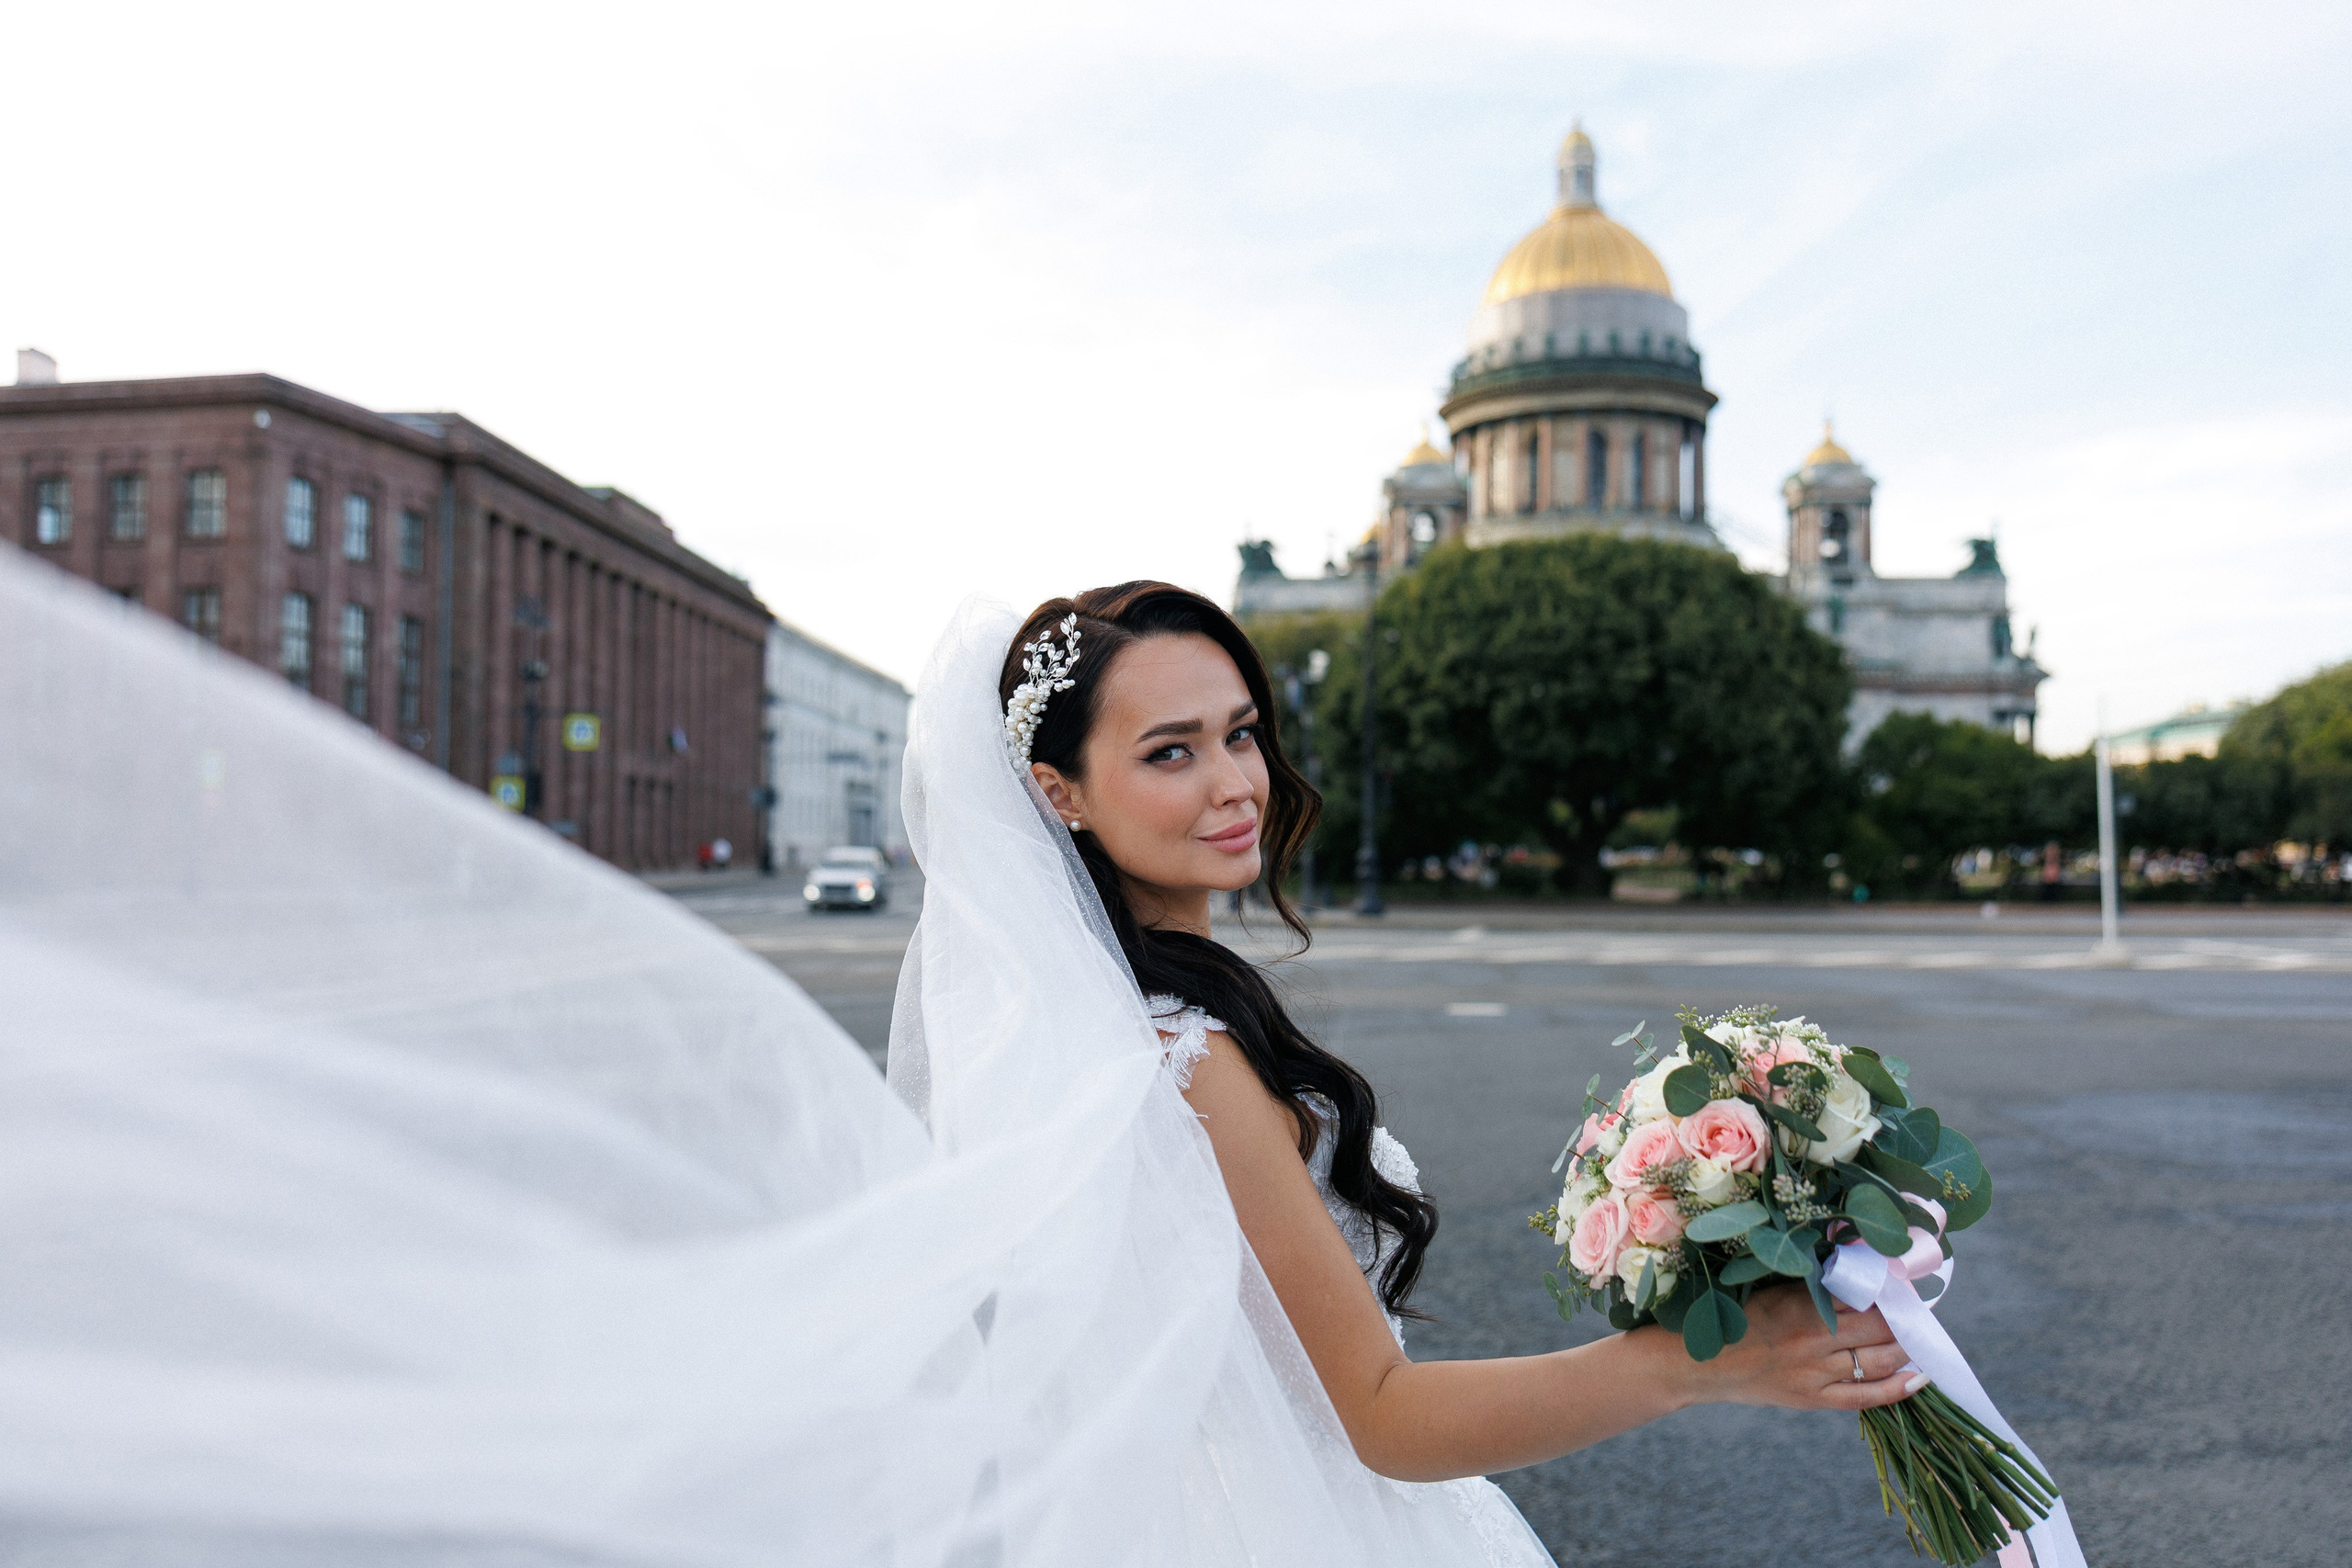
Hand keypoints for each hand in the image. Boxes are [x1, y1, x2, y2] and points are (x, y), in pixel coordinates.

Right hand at [1671, 1283, 1923, 1411]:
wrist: (1697, 1363)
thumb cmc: (1732, 1317)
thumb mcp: (1769, 1289)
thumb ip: (1811, 1282)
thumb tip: (1858, 1267)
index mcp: (1800, 1304)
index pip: (1863, 1293)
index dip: (1890, 1288)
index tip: (1904, 1281)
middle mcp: (1812, 1339)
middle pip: (1879, 1327)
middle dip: (1904, 1318)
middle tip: (1917, 1308)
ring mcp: (1814, 1373)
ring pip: (1878, 1361)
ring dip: (1905, 1348)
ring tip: (1917, 1337)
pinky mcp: (1812, 1399)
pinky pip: (1865, 1397)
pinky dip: (1897, 1388)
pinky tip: (1918, 1377)